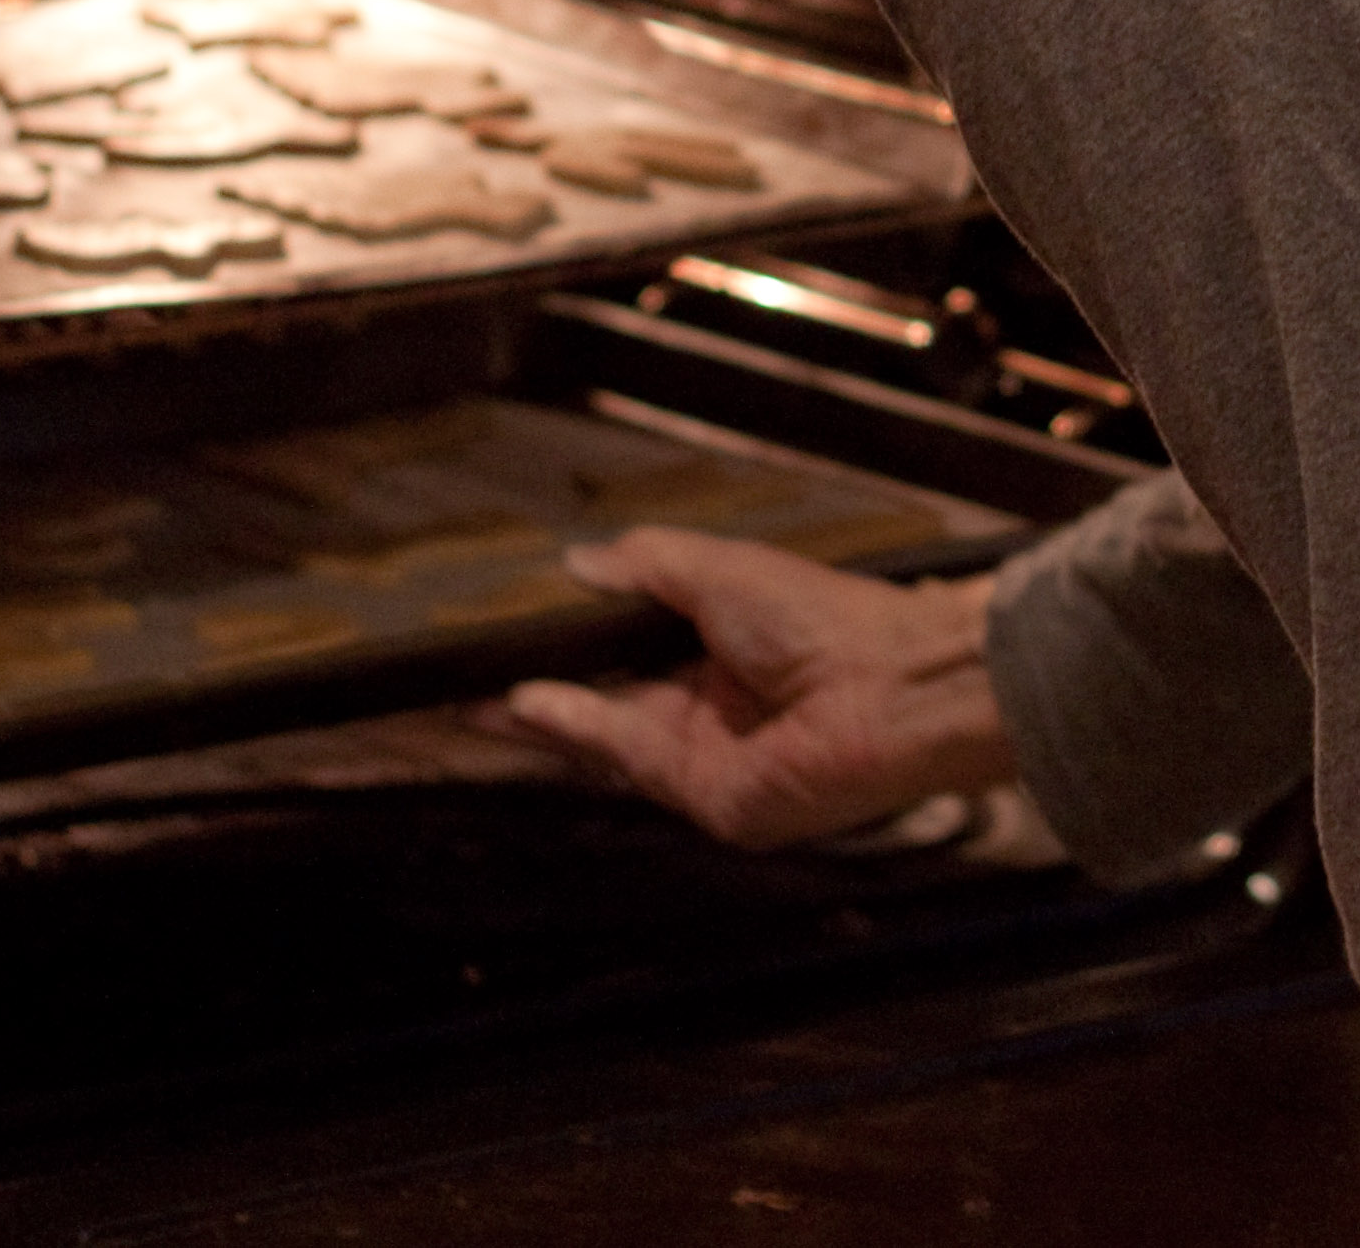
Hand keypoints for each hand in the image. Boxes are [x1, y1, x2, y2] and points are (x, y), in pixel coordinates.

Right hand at [499, 526, 1016, 848]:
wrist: (892, 683)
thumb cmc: (823, 615)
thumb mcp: (721, 569)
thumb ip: (646, 566)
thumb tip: (576, 561)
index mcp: (720, 653)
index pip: (628, 655)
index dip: (572, 649)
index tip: (512, 634)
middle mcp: (708, 710)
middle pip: (606, 707)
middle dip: (539, 697)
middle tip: (468, 680)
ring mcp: (705, 760)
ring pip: (605, 741)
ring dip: (542, 720)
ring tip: (473, 698)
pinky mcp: (707, 798)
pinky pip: (630, 761)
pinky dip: (578, 732)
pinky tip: (529, 705)